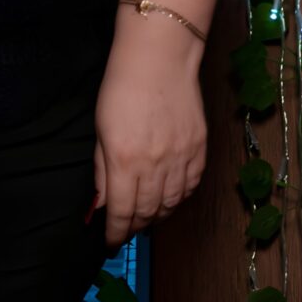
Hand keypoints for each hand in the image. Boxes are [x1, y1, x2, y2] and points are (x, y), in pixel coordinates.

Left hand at [90, 7, 207, 250]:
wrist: (160, 58)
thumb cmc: (121, 88)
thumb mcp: (101, 130)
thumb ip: (102, 170)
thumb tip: (102, 203)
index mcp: (125, 161)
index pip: (121, 212)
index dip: (115, 233)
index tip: (109, 243)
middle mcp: (155, 165)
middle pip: (147, 212)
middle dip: (134, 227)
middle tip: (126, 231)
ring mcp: (181, 158)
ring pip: (171, 203)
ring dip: (157, 217)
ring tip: (145, 219)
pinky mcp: (199, 149)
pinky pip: (191, 186)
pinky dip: (179, 199)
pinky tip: (170, 200)